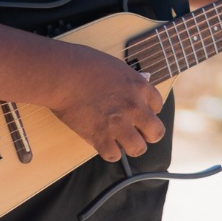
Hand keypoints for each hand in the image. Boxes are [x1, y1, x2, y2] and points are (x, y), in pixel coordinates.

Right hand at [45, 45, 165, 161]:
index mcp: (139, 86)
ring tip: (122, 142)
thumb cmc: (84, 64)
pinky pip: (113, 155)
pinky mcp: (100, 136)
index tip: (140, 112)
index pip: (158, 105)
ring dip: (131, 147)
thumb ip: (129, 81)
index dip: (149, 111)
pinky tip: (104, 144)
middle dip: (149, 134)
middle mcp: (134, 107)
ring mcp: (118, 124)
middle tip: (138, 132)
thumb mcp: (116, 67)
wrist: (64, 75)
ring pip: (138, 148)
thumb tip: (135, 89)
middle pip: (156, 131)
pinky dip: (109, 152)